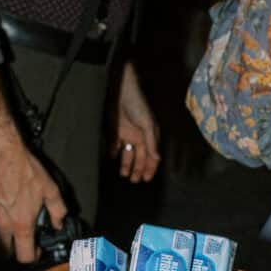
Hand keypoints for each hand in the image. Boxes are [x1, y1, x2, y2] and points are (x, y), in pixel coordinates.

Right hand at [0, 66, 66, 262]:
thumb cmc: (23, 167)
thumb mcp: (50, 189)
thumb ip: (58, 210)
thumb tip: (59, 222)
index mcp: (21, 223)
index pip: (24, 255)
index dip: (32, 257)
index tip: (36, 251)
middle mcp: (1, 223)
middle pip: (2, 255)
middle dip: (12, 254)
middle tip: (21, 245)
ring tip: (9, 236)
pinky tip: (0, 219)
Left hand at [111, 61, 159, 182]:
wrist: (121, 89)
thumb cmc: (138, 104)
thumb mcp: (147, 124)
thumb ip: (151, 142)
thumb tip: (157, 158)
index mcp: (149, 136)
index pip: (151, 156)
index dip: (150, 168)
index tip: (146, 179)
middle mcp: (139, 137)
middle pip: (140, 157)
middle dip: (138, 169)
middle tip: (135, 181)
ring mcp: (127, 134)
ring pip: (128, 154)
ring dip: (126, 164)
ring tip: (124, 175)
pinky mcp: (116, 130)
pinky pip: (115, 145)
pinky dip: (114, 152)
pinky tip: (113, 157)